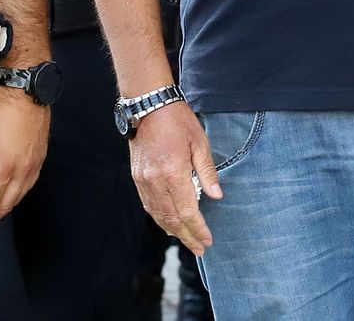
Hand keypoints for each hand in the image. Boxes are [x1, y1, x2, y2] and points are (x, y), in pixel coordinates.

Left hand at [0, 85, 48, 234]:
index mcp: (5, 166)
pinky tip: (5, 193)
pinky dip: (15, 195)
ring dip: (2, 209)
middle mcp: (24, 169)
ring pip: (19, 197)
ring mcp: (35, 164)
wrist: (25, 85)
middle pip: (6, 206)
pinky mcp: (40, 157)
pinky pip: (28, 185)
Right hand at [129, 102, 221, 254]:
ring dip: (172, 230)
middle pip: (172, 218)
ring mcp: (143, 180)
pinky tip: (168, 223)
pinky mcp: (137, 176)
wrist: (148, 105)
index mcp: (173, 173)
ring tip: (186, 240)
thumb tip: (216, 196)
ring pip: (158, 214)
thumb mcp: (199, 143)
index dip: (198, 229)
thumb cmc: (177, 120)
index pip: (188, 212)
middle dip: (186, 236)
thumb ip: (207, 172)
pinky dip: (159, 217)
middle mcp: (155, 181)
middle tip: (199, 249)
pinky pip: (148, 204)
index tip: (207, 241)